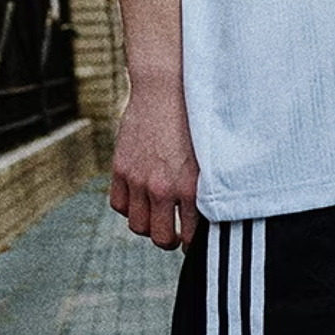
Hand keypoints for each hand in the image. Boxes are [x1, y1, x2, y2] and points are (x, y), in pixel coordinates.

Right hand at [110, 74, 199, 249]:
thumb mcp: (211, 160)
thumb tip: (216, 218)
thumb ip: (210, 190)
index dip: (192, 245)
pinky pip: (118, 205)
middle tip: (175, 234)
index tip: (194, 243)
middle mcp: (163, 188)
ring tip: (159, 217)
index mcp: (191, 190)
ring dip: (149, 226)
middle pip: (160, 238)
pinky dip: (129, 207)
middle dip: (169, 240)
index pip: (190, 238)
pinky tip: (141, 199)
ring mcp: (138, 179)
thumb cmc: (197, 122)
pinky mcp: (120, 167)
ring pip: (138, 225)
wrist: (167, 89)